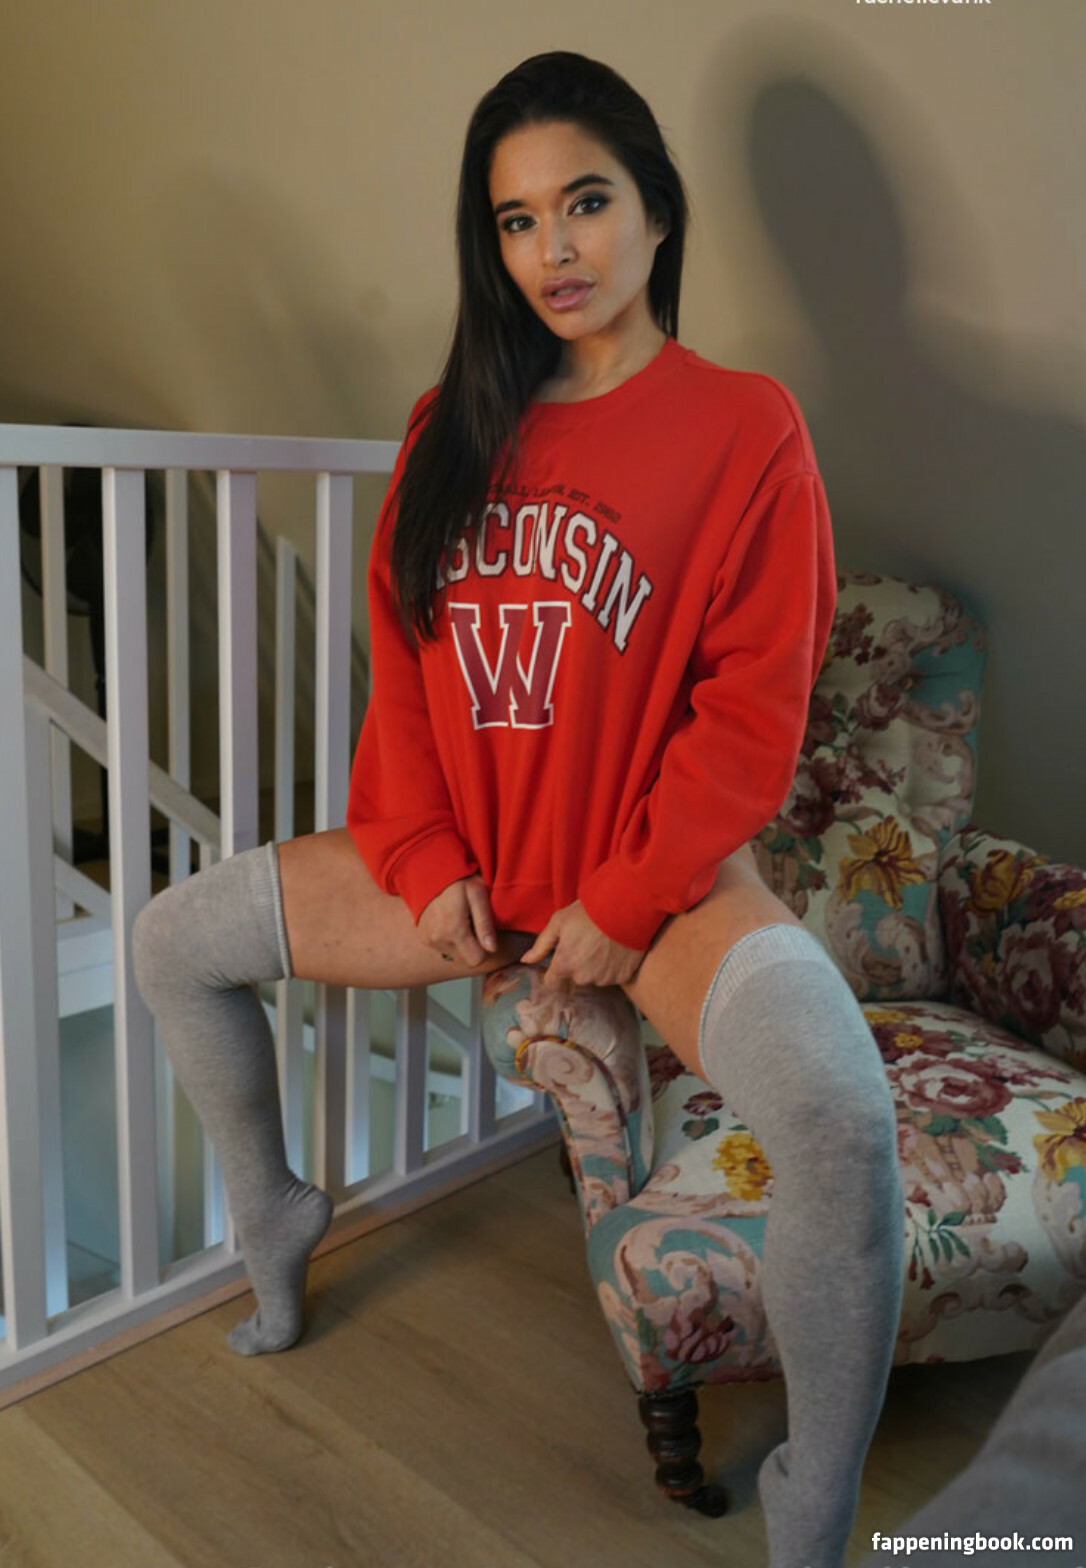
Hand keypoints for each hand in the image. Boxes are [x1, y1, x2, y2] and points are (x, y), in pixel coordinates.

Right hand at [418, 876, 497, 968]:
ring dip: (459, 940)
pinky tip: (448, 919)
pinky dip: (448, 937)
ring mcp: (429, 940)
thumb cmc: (458, 879)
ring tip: (458, 917)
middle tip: (470, 920)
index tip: (482, 929)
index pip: (476, 959)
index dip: (484, 947)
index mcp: (454, 930)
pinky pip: (442, 946)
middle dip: (472, 944)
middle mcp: (439, 939)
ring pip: (454, 952)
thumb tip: (492, 949)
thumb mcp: (477, 894)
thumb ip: (485, 923)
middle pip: (465, 957)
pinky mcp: (423, 937)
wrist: (428, 871)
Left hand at [521, 901, 644, 990]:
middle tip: (586, 942)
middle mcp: (583, 978)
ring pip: (594, 977)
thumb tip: (526, 960)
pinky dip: (612, 966)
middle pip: (574, 977)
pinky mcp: (622, 977)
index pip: (552, 982)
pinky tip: (615, 949)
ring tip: (602, 943)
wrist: (625, 909)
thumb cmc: (589, 912)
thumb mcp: (559, 922)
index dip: (555, 970)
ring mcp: (604, 979)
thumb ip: (541, 944)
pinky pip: (612, 976)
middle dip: (577, 964)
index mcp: (564, 965)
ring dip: (595, 966)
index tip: (562, 957)